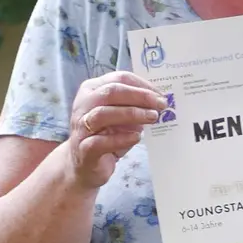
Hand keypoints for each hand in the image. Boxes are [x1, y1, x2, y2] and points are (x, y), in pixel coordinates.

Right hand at [66, 71, 168, 189]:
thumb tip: (160, 101)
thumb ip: (135, 105)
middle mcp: (83, 105)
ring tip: (152, 118)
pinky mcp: (84, 149)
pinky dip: (121, 138)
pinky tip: (137, 137)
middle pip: (111, 92)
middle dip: (140, 96)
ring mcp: (81, 127)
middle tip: (161, 104)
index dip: (143, 85)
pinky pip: (101, 141)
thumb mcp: (121, 116)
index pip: (119, 78)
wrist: (84, 165)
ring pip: (103, 113)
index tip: (161, 95)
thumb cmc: (105, 135)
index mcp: (92, 90)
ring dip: (132, 114)